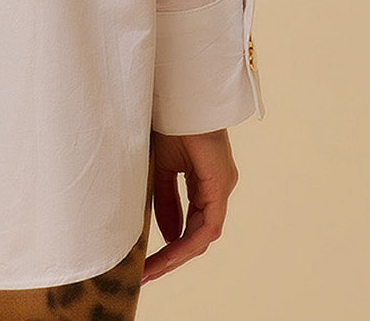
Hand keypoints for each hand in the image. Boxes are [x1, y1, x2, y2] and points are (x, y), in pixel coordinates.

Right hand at [140, 127, 237, 283]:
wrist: (180, 97)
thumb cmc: (170, 123)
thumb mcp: (161, 168)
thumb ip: (164, 200)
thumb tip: (166, 234)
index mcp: (205, 182)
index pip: (190, 224)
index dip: (170, 245)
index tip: (148, 262)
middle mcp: (217, 188)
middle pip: (198, 235)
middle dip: (172, 256)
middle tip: (148, 272)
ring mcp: (222, 188)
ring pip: (203, 234)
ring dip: (179, 254)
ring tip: (153, 268)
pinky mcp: (220, 185)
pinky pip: (208, 225)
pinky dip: (188, 241)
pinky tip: (170, 251)